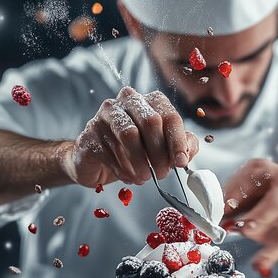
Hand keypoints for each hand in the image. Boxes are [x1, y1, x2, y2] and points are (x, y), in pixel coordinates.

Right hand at [62, 87, 198, 187]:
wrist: (96, 163)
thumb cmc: (131, 153)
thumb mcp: (161, 150)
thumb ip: (180, 148)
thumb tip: (187, 153)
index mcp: (149, 101)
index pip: (169, 116)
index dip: (177, 141)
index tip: (181, 162)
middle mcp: (127, 101)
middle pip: (150, 122)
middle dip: (159, 153)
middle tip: (162, 174)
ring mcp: (105, 115)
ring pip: (129, 135)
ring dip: (140, 162)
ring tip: (144, 177)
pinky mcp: (90, 133)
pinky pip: (110, 152)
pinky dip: (123, 169)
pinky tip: (127, 176)